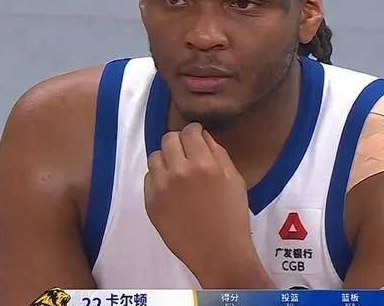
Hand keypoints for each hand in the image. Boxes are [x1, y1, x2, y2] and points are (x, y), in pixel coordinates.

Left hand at [144, 122, 272, 287]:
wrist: (219, 253)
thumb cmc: (232, 215)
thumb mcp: (235, 179)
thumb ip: (218, 153)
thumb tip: (203, 136)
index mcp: (203, 163)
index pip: (189, 132)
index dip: (193, 131)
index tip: (195, 135)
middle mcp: (178, 171)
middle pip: (168, 140)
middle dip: (179, 141)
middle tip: (186, 151)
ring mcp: (161, 188)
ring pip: (155, 157)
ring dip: (166, 158)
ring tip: (176, 170)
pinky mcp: (151, 203)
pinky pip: (148, 179)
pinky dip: (158, 178)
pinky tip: (171, 188)